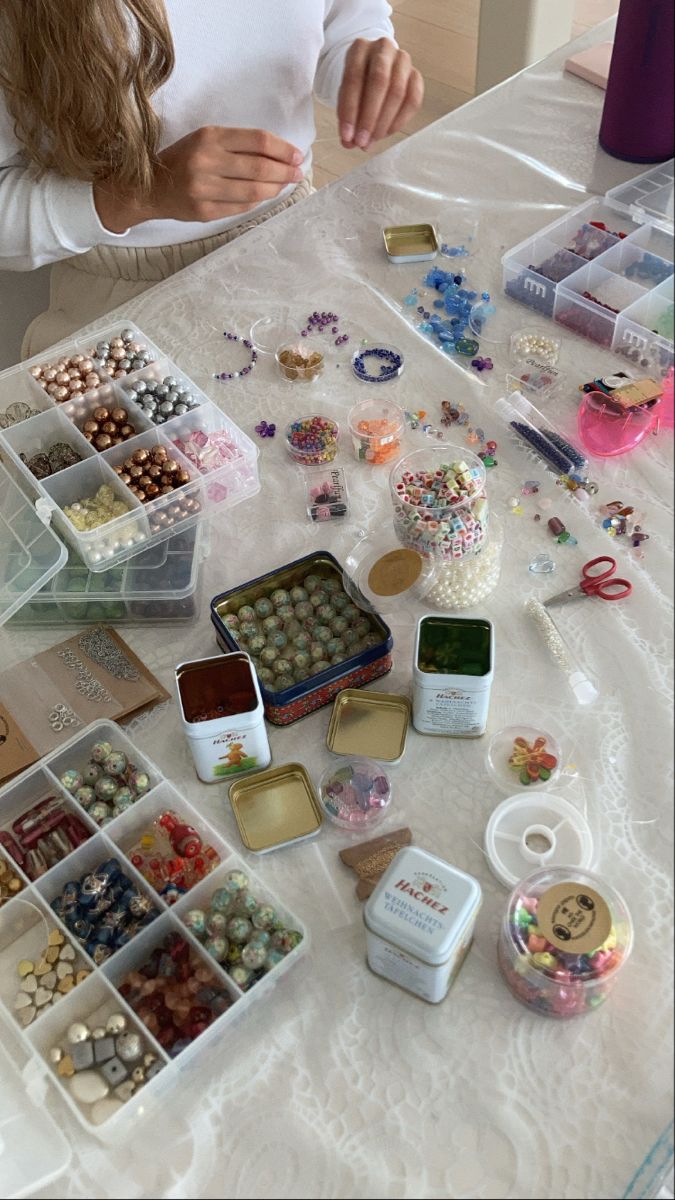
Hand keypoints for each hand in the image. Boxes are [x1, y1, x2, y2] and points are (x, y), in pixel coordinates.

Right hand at [94, 126, 304, 231]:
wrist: (149, 187)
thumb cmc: (183, 160)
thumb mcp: (205, 140)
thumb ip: (237, 145)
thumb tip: (278, 154)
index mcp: (209, 137)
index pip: (257, 140)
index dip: (283, 149)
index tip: (297, 155)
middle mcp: (206, 161)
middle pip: (260, 167)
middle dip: (285, 171)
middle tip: (297, 173)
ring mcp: (205, 189)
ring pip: (254, 191)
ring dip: (275, 188)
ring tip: (284, 185)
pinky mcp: (205, 211)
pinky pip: (242, 207)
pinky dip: (258, 201)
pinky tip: (265, 195)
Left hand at [338, 38, 423, 150]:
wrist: (374, 68)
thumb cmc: (358, 83)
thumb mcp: (346, 94)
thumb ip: (346, 116)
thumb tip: (349, 143)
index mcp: (359, 47)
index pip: (354, 77)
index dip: (350, 110)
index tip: (347, 136)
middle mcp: (383, 49)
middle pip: (379, 81)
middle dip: (369, 117)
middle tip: (362, 141)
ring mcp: (403, 60)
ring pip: (398, 91)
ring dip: (384, 122)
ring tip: (372, 140)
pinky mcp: (416, 75)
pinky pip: (413, 100)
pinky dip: (399, 120)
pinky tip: (386, 133)